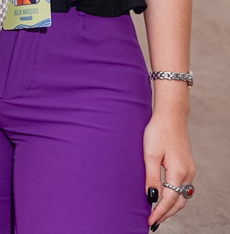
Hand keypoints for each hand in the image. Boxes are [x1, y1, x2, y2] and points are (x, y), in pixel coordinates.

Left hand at [145, 111, 194, 227]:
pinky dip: (174, 196)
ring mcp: (189, 170)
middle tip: (153, 222)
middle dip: (166, 213)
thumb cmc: (157, 132)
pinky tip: (164, 198)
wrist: (171, 117)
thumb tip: (151, 197)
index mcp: (178, 172)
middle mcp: (188, 173)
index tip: (150, 221)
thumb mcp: (149, 154)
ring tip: (157, 214)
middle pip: (178, 201)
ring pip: (182, 196)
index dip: (159, 212)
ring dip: (170, 206)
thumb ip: (151, 177)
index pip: (169, 199)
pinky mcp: (186, 166)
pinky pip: (182, 187)